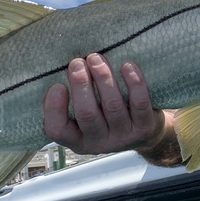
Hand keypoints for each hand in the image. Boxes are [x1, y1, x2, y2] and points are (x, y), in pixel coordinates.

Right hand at [43, 54, 172, 156]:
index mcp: (78, 140)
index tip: (57, 85)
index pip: (58, 130)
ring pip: (112, 105)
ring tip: (96, 59)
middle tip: (77, 63)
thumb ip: (71, 100)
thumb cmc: (107, 116)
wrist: (145, 132)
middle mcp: (99, 142)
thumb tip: (60, 69)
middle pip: (87, 114)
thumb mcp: (85, 116)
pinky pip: (139, 103)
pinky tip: (127, 66)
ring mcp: (123, 136)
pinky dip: (134, 83)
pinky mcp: (144, 127)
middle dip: (81, 84)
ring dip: (104, 78)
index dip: (54, 108)